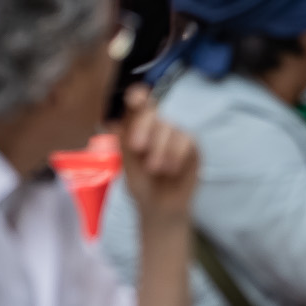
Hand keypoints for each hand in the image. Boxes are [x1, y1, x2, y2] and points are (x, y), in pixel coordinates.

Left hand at [118, 86, 200, 225]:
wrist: (159, 208)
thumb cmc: (141, 184)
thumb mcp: (128, 163)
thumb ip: (124, 141)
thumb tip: (112, 121)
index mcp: (141, 127)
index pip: (140, 104)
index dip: (138, 97)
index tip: (136, 97)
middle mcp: (159, 126)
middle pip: (155, 110)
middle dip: (144, 125)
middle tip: (136, 146)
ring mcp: (177, 134)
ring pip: (171, 124)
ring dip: (160, 146)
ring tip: (154, 168)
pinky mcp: (193, 145)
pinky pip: (187, 138)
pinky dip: (176, 152)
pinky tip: (170, 168)